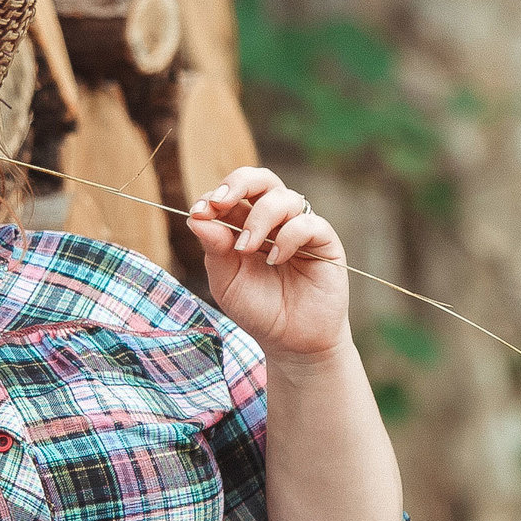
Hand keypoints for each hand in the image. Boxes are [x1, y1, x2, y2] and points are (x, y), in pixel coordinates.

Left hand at [188, 167, 348, 359]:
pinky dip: (288, 236)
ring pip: (284, 197)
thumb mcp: (226, 280)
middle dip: (238, 183)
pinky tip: (275, 259)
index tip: (199, 212)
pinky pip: (308, 223)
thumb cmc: (258, 308)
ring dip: (259, 218)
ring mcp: (300, 228)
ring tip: (246, 249)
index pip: (232, 194)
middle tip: (220, 202)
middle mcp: (274, 220)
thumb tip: (196, 217)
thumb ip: (214, 249)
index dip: (215, 196)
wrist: (292, 341)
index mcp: (246, 223)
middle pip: (261, 179)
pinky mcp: (324, 242)